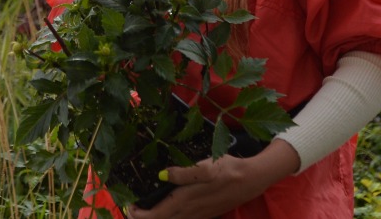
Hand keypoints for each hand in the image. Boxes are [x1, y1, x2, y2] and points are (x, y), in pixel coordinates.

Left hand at [127, 139, 299, 218]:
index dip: (138, 215)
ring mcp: (197, 215)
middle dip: (144, 217)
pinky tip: (166, 206)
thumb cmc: (227, 169)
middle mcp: (189, 212)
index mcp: (185, 201)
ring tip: (145, 207)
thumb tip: (162, 175)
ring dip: (156, 217)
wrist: (250, 178)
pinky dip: (168, 216)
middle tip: (132, 206)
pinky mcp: (204, 213)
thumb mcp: (205, 167)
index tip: (129, 206)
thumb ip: (183, 173)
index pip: (155, 216)